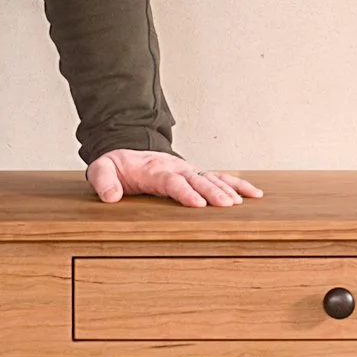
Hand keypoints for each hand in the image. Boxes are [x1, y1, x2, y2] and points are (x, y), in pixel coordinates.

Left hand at [86, 150, 262, 208]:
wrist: (127, 152)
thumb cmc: (117, 165)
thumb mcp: (102, 169)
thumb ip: (104, 181)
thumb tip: (111, 195)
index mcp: (153, 169)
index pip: (172, 181)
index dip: (185, 192)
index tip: (198, 203)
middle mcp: (175, 168)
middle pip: (197, 179)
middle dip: (213, 191)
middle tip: (227, 204)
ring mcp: (187, 170)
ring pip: (211, 178)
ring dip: (227, 189)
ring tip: (241, 202)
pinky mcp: (195, 174)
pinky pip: (219, 177)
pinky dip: (237, 184)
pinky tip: (253, 194)